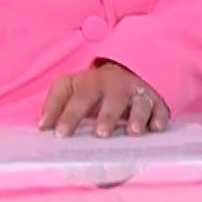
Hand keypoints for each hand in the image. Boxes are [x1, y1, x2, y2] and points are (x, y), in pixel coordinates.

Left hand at [39, 60, 169, 137]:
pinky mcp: (155, 100)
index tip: (59, 134)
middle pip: (111, 99)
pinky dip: (159, 117)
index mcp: (89, 83)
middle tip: (100, 134)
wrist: (127, 68)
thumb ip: (54, 105)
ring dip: (137, 116)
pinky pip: (160, 108)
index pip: (77, 97)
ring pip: (138, 102)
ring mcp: (136, 91)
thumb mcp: (70, 88)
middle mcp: (114, 86)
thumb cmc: (93, 87)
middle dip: (107, 116)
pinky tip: (157, 127)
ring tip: (133, 132)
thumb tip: (42, 127)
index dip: (68, 115)